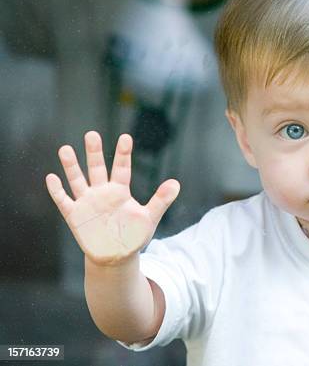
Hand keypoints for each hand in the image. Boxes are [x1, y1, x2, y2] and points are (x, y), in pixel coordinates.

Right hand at [46, 131, 179, 266]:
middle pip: (97, 169)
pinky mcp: (75, 216)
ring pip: (77, 180)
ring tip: (65, 149)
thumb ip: (161, 200)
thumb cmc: (133, 235)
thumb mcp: (149, 218)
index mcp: (120, 191)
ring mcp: (87, 203)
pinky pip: (64, 201)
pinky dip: (57, 190)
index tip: (126, 137)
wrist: (116, 256)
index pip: (122, 168)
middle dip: (94, 153)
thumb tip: (176, 183)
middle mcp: (102, 193)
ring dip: (71, 166)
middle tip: (92, 134)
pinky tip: (51, 177)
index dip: (123, 154)